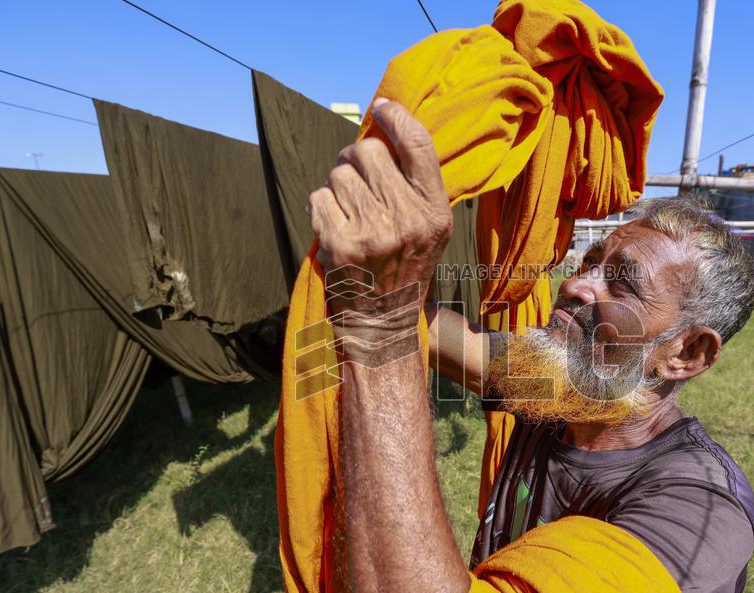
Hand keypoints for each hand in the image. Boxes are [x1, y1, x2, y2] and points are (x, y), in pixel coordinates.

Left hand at [310, 98, 452, 356]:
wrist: (383, 321)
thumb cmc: (404, 265)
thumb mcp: (429, 227)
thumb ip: (414, 184)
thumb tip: (381, 127)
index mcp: (434, 210)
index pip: (418, 144)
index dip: (397, 118)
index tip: (381, 109)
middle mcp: (407, 218)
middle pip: (368, 151)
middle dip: (355, 159)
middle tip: (358, 181)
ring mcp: (373, 232)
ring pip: (338, 172)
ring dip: (337, 186)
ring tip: (349, 213)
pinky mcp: (340, 244)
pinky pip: (318, 196)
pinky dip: (320, 208)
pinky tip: (334, 228)